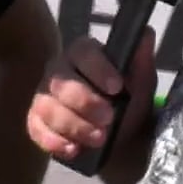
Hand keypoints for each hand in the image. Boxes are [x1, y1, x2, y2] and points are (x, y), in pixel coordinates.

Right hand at [27, 27, 158, 168]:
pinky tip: (73, 150)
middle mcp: (59, 70)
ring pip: (48, 107)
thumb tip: (146, 33)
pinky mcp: (36, 122)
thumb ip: (141, 59)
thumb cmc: (128, 101)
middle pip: (62, 81)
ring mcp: (44, 96)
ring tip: (99, 139)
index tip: (117, 87)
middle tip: (109, 118)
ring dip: (74, 125)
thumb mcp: (141, 81)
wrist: (121, 137)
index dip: (98, 69)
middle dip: (85, 102)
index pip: (84, 52)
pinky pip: (36, 129)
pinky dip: (54, 141)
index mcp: (83, 53)